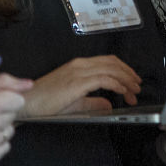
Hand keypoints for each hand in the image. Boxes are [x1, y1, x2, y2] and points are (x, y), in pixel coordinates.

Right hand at [21, 55, 142, 117]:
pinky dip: (117, 84)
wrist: (27, 103)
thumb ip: (92, 102)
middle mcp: (80, 65)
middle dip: (129, 74)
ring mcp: (78, 71)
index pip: (107, 62)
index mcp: (78, 66)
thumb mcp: (74, 102)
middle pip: (112, 63)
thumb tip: (108, 104)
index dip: (123, 70)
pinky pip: (103, 79)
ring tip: (134, 91)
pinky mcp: (77, 82)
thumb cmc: (46, 103)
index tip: (132, 81)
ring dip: (126, 80)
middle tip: (138, 86)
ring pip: (111, 69)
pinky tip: (123, 92)